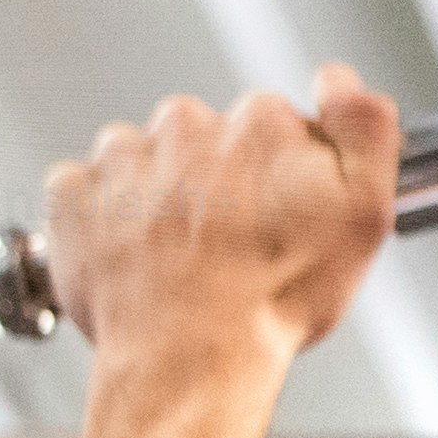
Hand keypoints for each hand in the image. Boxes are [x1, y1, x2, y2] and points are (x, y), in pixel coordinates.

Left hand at [39, 67, 398, 370]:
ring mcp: (123, 158)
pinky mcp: (73, 193)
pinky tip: (135, 254)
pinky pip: (88, 187)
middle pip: (203, 135)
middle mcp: (186, 125)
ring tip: (179, 253)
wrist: (190, 360)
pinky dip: (106, 216)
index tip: (278, 212)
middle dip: (215, 176)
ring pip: (145, 156)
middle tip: (229, 241)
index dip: (279, 169)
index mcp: (258, 123)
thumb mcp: (364, 215)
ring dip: (159, 192)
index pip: (270, 121)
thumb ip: (364, 129)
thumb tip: (339, 78)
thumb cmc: (275, 299)